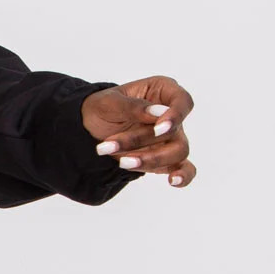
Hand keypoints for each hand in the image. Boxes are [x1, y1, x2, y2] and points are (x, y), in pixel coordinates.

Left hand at [81, 77, 196, 186]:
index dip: (175, 115)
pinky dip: (182, 176)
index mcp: (163, 92)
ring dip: (149, 159)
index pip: (183, 101)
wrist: (90, 129)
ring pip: (177, 151)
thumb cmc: (103, 108)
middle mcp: (171, 116)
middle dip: (143, 141)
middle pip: (175, 131)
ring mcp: (171, 138)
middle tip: (110, 144)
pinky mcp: (167, 159)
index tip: (159, 128)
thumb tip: (159, 114)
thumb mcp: (110, 102)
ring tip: (121, 162)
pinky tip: (173, 181)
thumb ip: (134, 107)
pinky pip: (184, 168)